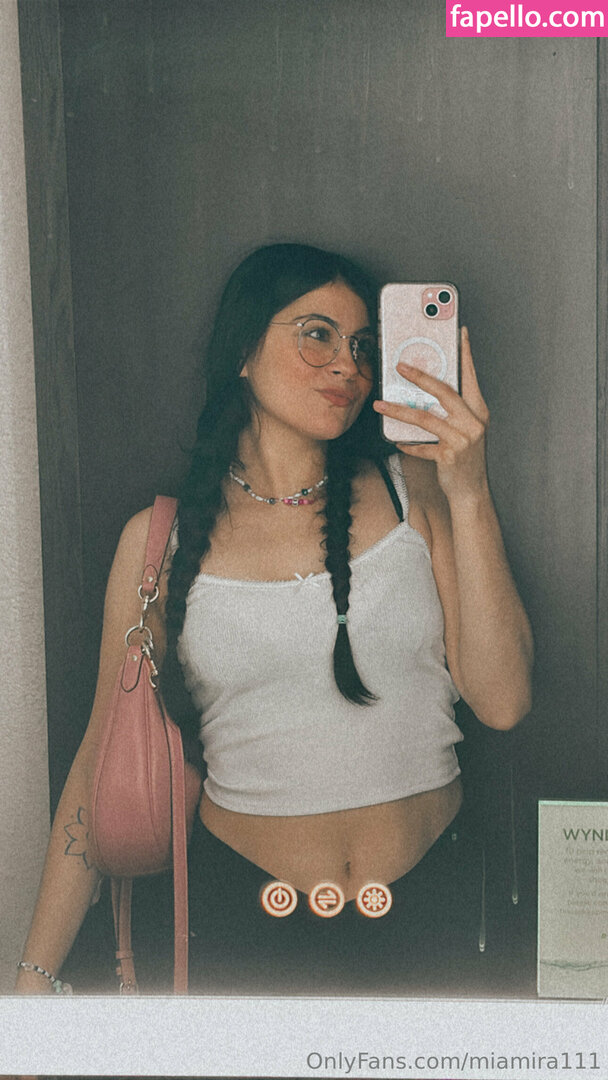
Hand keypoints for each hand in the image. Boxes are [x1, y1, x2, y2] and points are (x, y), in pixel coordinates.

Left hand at [373, 326, 489, 499]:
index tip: (459, 333)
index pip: (470, 377)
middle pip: (444, 392)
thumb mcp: (465, 430)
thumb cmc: (465, 458)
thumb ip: (452, 411)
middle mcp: (473, 422)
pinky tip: (395, 440)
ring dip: (399, 410)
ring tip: (380, 404)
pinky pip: (421, 446)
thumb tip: (425, 391)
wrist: (471, 492)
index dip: (465, 354)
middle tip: (400, 366)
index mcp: (478, 411)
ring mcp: (463, 440)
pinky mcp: (449, 457)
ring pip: (425, 418)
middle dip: (421, 376)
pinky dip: (407, 444)